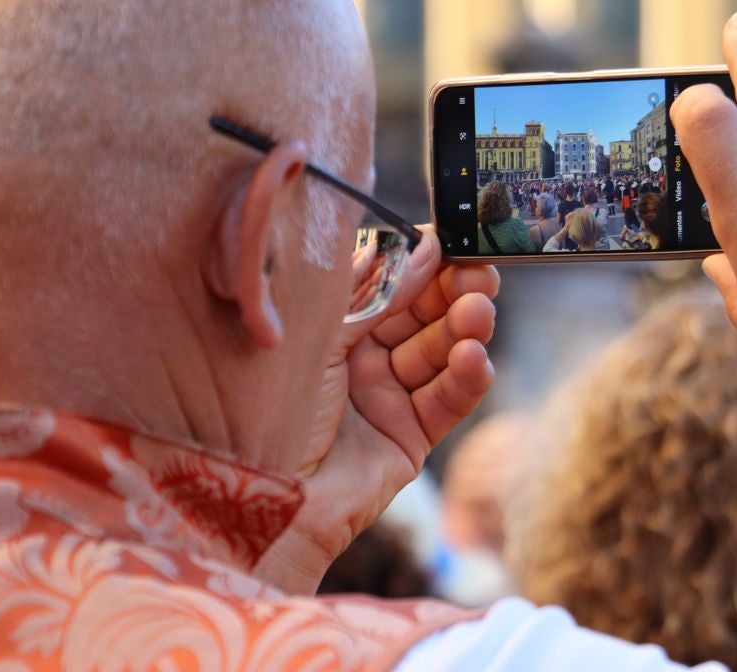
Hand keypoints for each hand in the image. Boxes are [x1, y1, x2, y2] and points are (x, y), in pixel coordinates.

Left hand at [253, 228, 498, 592]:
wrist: (255, 496)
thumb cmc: (266, 404)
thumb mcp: (318, 331)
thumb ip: (376, 291)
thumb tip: (426, 246)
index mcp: (331, 323)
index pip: (390, 280)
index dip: (425, 261)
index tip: (455, 241)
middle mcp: (359, 357)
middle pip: (423, 313)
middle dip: (455, 291)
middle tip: (481, 276)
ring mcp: (385, 397)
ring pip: (440, 352)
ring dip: (465, 330)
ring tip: (478, 313)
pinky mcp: (407, 439)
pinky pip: (446, 401)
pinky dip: (467, 378)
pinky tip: (473, 358)